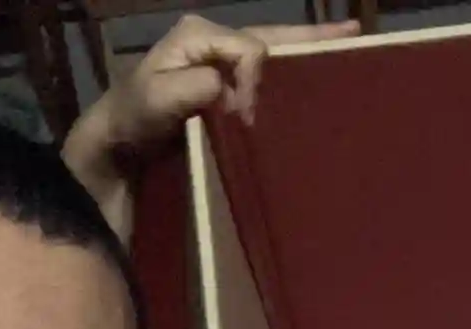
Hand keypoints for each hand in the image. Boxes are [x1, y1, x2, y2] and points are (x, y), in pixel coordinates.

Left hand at [63, 15, 358, 241]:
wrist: (115, 150)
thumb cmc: (130, 122)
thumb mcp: (152, 102)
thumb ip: (190, 88)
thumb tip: (233, 87)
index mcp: (198, 37)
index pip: (250, 49)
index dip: (257, 81)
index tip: (246, 118)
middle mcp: (213, 42)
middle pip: (272, 37)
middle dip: (312, 40)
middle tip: (355, 36)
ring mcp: (220, 65)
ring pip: (274, 55)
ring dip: (308, 56)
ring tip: (349, 49)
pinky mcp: (225, 91)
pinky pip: (265, 79)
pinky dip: (292, 79)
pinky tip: (317, 83)